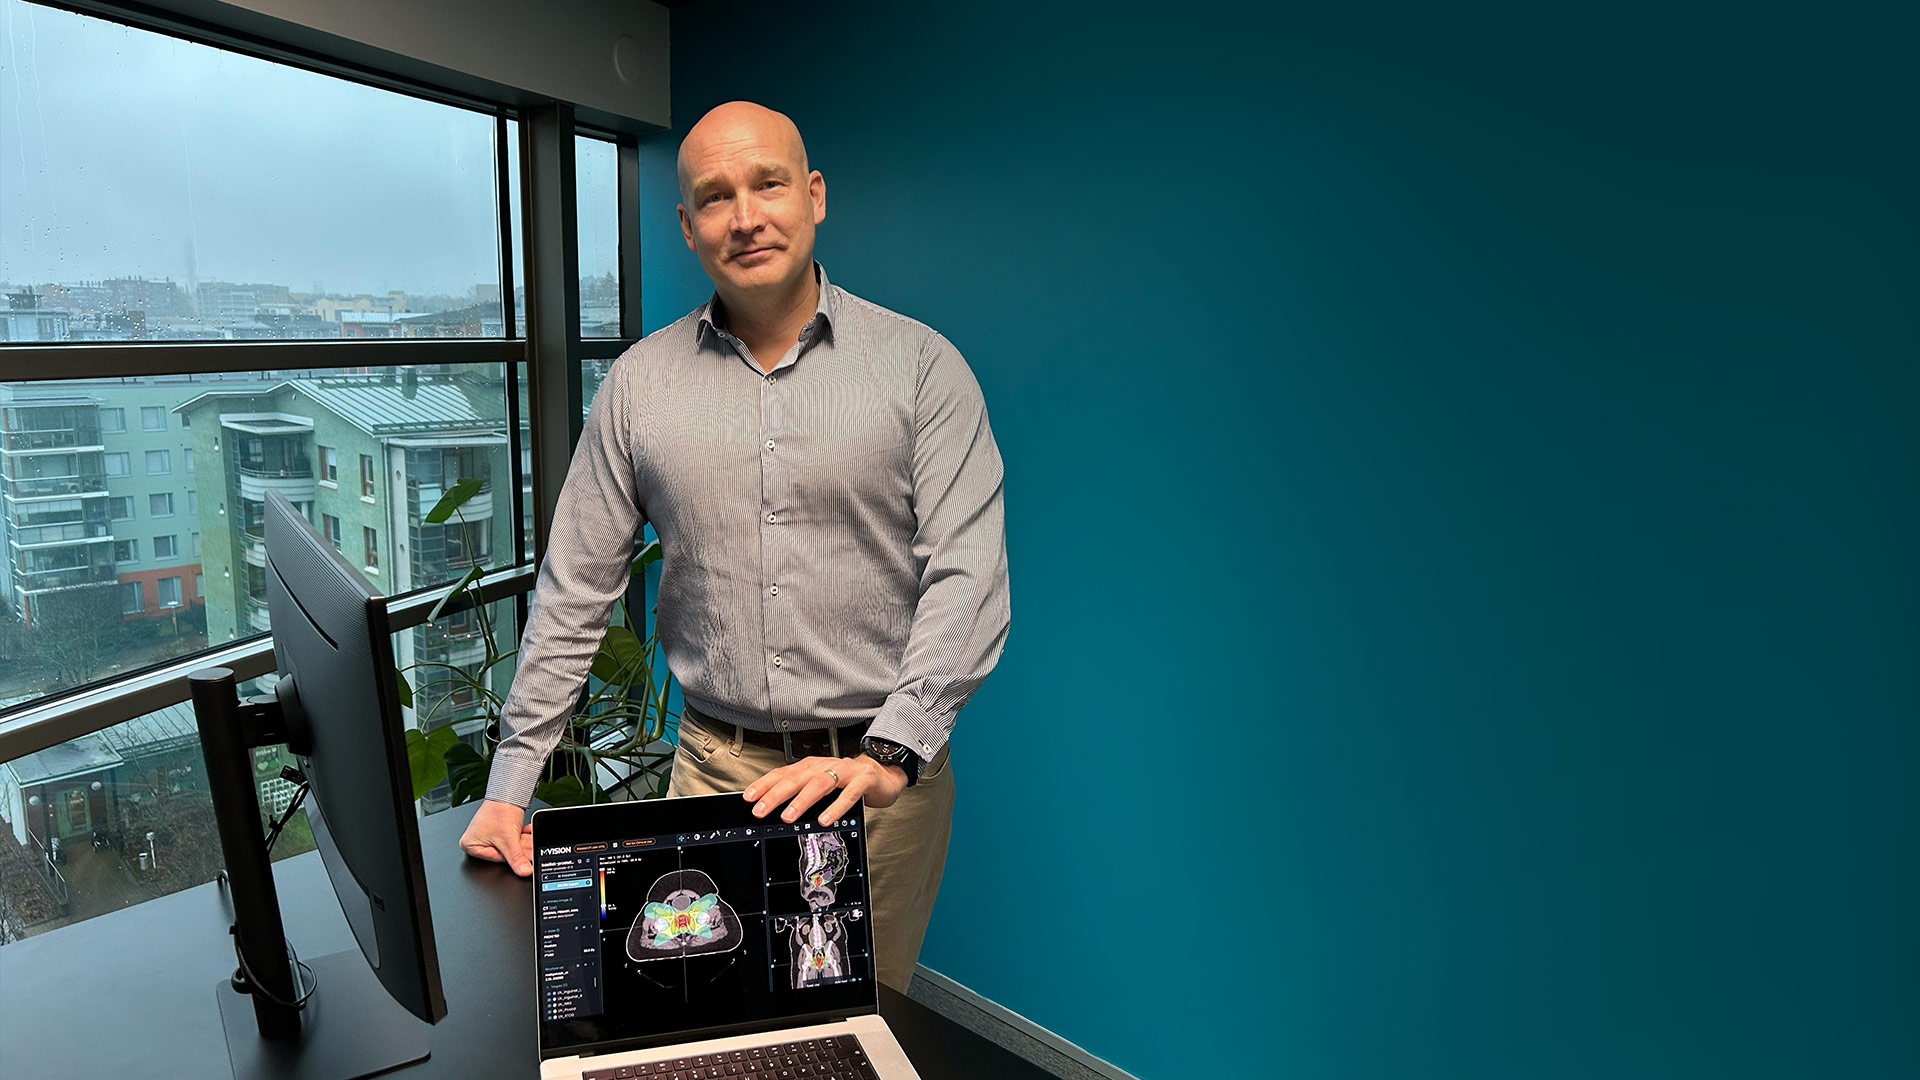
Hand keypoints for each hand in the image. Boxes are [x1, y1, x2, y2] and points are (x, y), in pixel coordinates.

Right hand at [459, 798, 532, 875]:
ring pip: (508, 845)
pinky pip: (509, 838)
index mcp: (470, 845)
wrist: (508, 791)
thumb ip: (516, 858)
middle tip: (532, 851)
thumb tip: (523, 871)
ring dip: (522, 843)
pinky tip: (528, 834)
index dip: (511, 858)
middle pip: (502, 852)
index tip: (525, 860)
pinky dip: (519, 836)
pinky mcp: (496, 829)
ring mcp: (486, 834)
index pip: (495, 859)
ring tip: (532, 842)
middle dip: (519, 850)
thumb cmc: (499, 809)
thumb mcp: (508, 839)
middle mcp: (475, 840)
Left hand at [743, 754, 907, 826]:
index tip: (749, 797)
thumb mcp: (823, 784)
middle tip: (760, 810)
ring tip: (788, 816)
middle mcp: (826, 765)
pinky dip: (835, 807)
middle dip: (776, 794)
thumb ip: (803, 793)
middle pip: (797, 778)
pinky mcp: (864, 780)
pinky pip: (849, 793)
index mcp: (813, 766)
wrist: (883, 772)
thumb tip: (777, 809)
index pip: (784, 773)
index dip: (765, 784)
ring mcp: (846, 771)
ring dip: (802, 800)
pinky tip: (824, 819)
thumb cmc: (849, 781)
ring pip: (820, 783)